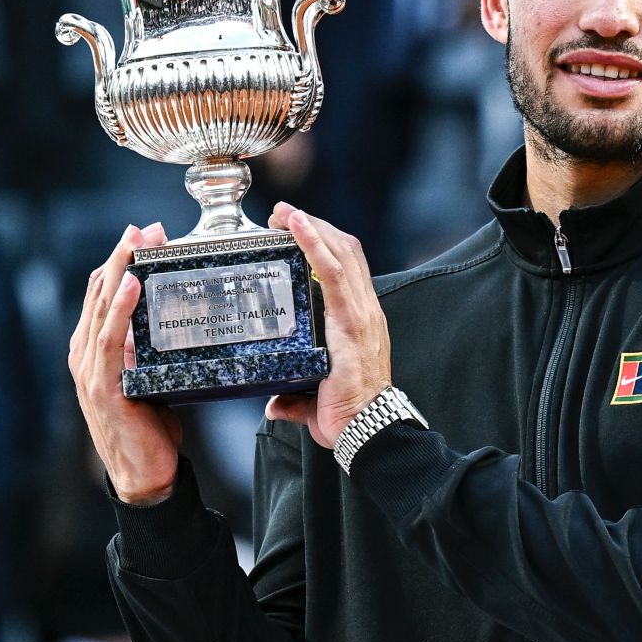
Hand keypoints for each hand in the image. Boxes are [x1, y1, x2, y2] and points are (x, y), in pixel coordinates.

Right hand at [69, 224, 183, 503]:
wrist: (144, 476)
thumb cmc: (149, 428)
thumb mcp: (148, 379)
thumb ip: (147, 351)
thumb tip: (171, 320)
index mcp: (93, 351)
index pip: (101, 294)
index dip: (119, 261)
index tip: (142, 234)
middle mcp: (85, 356)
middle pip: (99, 293)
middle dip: (122, 256)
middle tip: (145, 227)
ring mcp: (90, 371)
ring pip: (101, 309)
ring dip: (121, 271)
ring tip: (138, 243)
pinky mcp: (103, 387)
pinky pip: (110, 341)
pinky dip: (119, 310)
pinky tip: (132, 287)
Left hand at [262, 204, 390, 447]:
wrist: (368, 430)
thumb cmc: (347, 416)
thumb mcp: (314, 399)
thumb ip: (292, 398)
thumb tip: (273, 403)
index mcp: (359, 322)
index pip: (348, 268)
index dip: (325, 243)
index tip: (297, 228)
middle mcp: (364, 311)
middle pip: (345, 251)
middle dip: (315, 226)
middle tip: (283, 213)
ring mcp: (360, 313)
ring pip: (341, 253)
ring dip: (312, 226)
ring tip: (284, 212)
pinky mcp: (350, 321)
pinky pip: (333, 273)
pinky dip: (314, 243)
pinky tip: (297, 225)